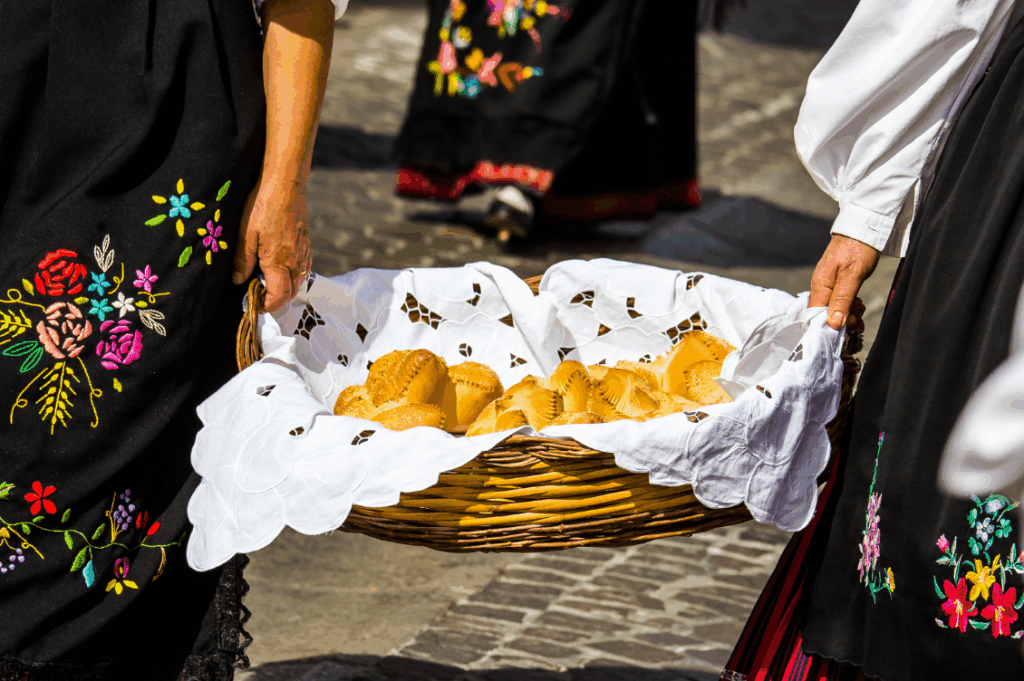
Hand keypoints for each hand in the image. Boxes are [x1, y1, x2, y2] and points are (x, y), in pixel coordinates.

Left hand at [232, 177, 312, 312]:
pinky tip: (281, 268)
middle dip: (276, 300)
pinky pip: (303, 269)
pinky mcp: (306, 244)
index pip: (279, 296)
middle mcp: (295, 260)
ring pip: (298, 282)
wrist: (286, 185)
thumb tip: (239, 281)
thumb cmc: (263, 206)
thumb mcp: (245, 233)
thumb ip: (243, 260)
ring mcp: (303, 253)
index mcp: (279, 261)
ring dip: (285, 289)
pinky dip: (293, 276)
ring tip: (267, 282)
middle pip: (291, 293)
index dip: (268, 305)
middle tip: (258, 295)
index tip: (255, 305)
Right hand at [809, 234, 880, 329]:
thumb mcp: (853, 275)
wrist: (863, 229)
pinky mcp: (835, 285)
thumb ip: (842, 300)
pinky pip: (838, 303)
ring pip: (832, 310)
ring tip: (860, 305)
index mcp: (820, 285)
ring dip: (848, 314)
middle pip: (824, 315)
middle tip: (859, 313)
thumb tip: (833, 324)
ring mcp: (827, 286)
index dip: (828, 326)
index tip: (847, 326)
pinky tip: (858, 303)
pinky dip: (849, 307)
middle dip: (842, 320)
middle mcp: (819, 287)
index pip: (815, 316)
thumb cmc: (858, 248)